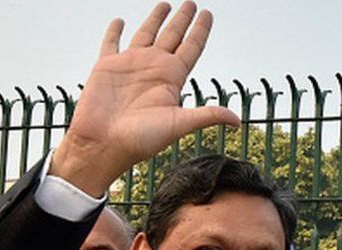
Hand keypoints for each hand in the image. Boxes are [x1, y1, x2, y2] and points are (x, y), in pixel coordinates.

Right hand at [51, 2, 239, 196]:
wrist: (104, 145)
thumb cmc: (140, 140)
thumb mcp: (178, 124)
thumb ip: (206, 116)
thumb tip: (237, 121)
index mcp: (172, 78)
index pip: (191, 47)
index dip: (200, 30)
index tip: (208, 14)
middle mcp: (153, 68)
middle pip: (172, 36)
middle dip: (182, 19)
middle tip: (192, 2)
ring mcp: (130, 65)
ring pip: (146, 33)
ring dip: (155, 19)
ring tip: (165, 4)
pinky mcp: (106, 66)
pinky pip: (110, 43)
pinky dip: (114, 31)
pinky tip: (119, 21)